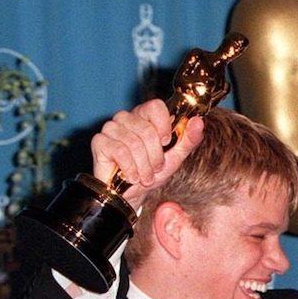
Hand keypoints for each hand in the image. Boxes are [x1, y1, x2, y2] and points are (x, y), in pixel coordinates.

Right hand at [90, 99, 205, 208]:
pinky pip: (119, 151)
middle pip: (147, 129)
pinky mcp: (99, 141)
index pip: (155, 106)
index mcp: (145, 116)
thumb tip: (198, 121)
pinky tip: (132, 177)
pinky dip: (130, 168)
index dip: (163, 125)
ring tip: (145, 176)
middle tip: (155, 169)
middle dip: (155, 156)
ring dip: (144, 166)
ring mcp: (111, 128)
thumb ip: (189, 139)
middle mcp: (126, 117)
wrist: (133, 192)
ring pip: (133, 142)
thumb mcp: (176, 156)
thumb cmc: (153, 171)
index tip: (166, 143)